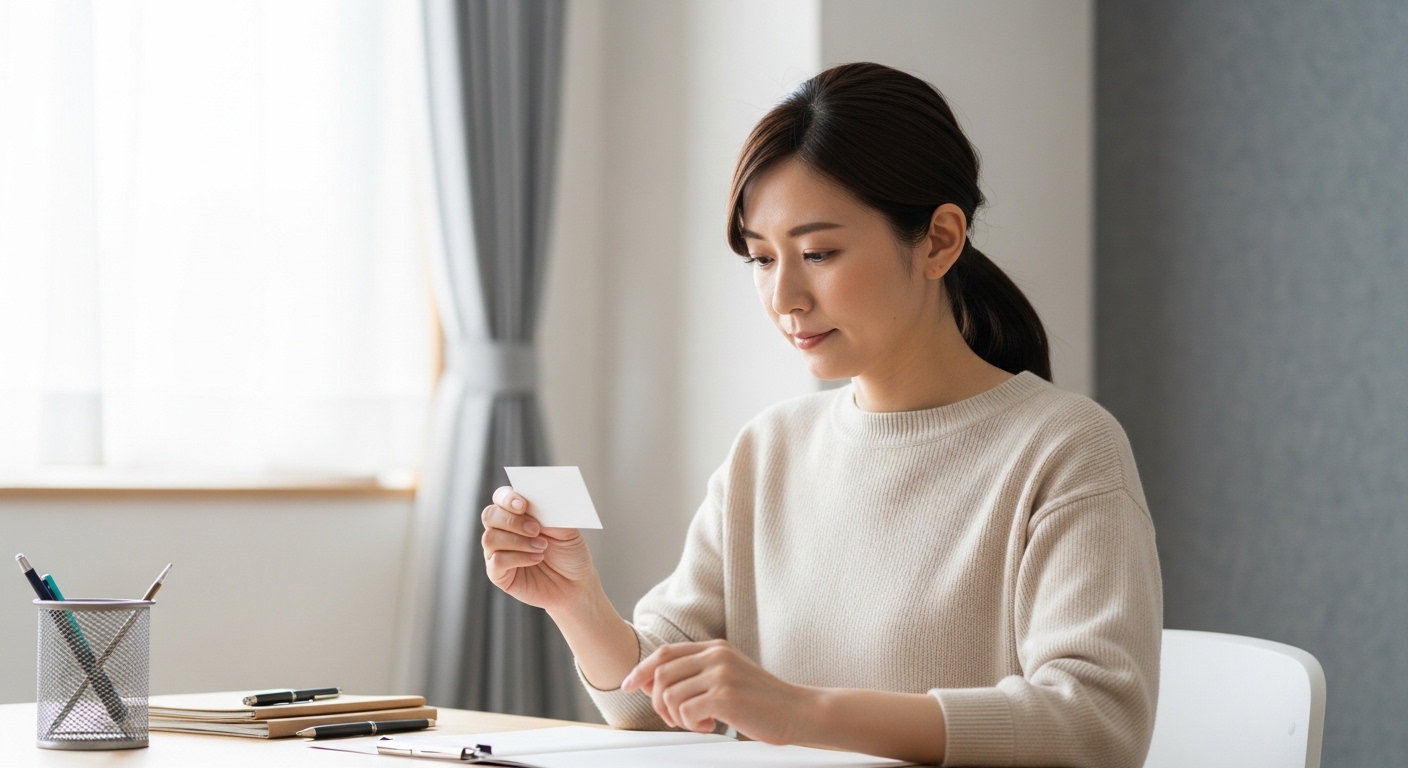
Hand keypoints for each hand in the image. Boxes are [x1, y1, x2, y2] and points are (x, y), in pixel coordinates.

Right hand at [481, 485, 596, 611]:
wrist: (576, 583)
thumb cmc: (570, 553)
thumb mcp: (567, 529)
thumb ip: (551, 513)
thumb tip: (541, 498)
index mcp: (518, 513)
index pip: (501, 497)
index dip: (507, 498)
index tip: (523, 505)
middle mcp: (503, 530)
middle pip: (489, 515)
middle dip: (512, 521)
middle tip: (536, 529)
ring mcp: (498, 552)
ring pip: (490, 538)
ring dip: (518, 541)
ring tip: (541, 547)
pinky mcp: (498, 574)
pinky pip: (496, 561)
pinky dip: (518, 558)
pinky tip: (536, 558)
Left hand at [621, 639, 813, 743]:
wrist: (798, 711)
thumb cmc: (763, 700)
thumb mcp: (728, 677)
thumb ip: (695, 675)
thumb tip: (650, 684)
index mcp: (714, 648)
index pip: (664, 653)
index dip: (640, 669)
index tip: (628, 686)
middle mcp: (715, 656)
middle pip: (661, 674)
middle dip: (658, 702)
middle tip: (676, 719)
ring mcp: (721, 674)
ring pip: (669, 695)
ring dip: (676, 717)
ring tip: (698, 723)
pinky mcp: (725, 696)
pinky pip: (686, 712)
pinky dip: (692, 726)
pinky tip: (711, 727)